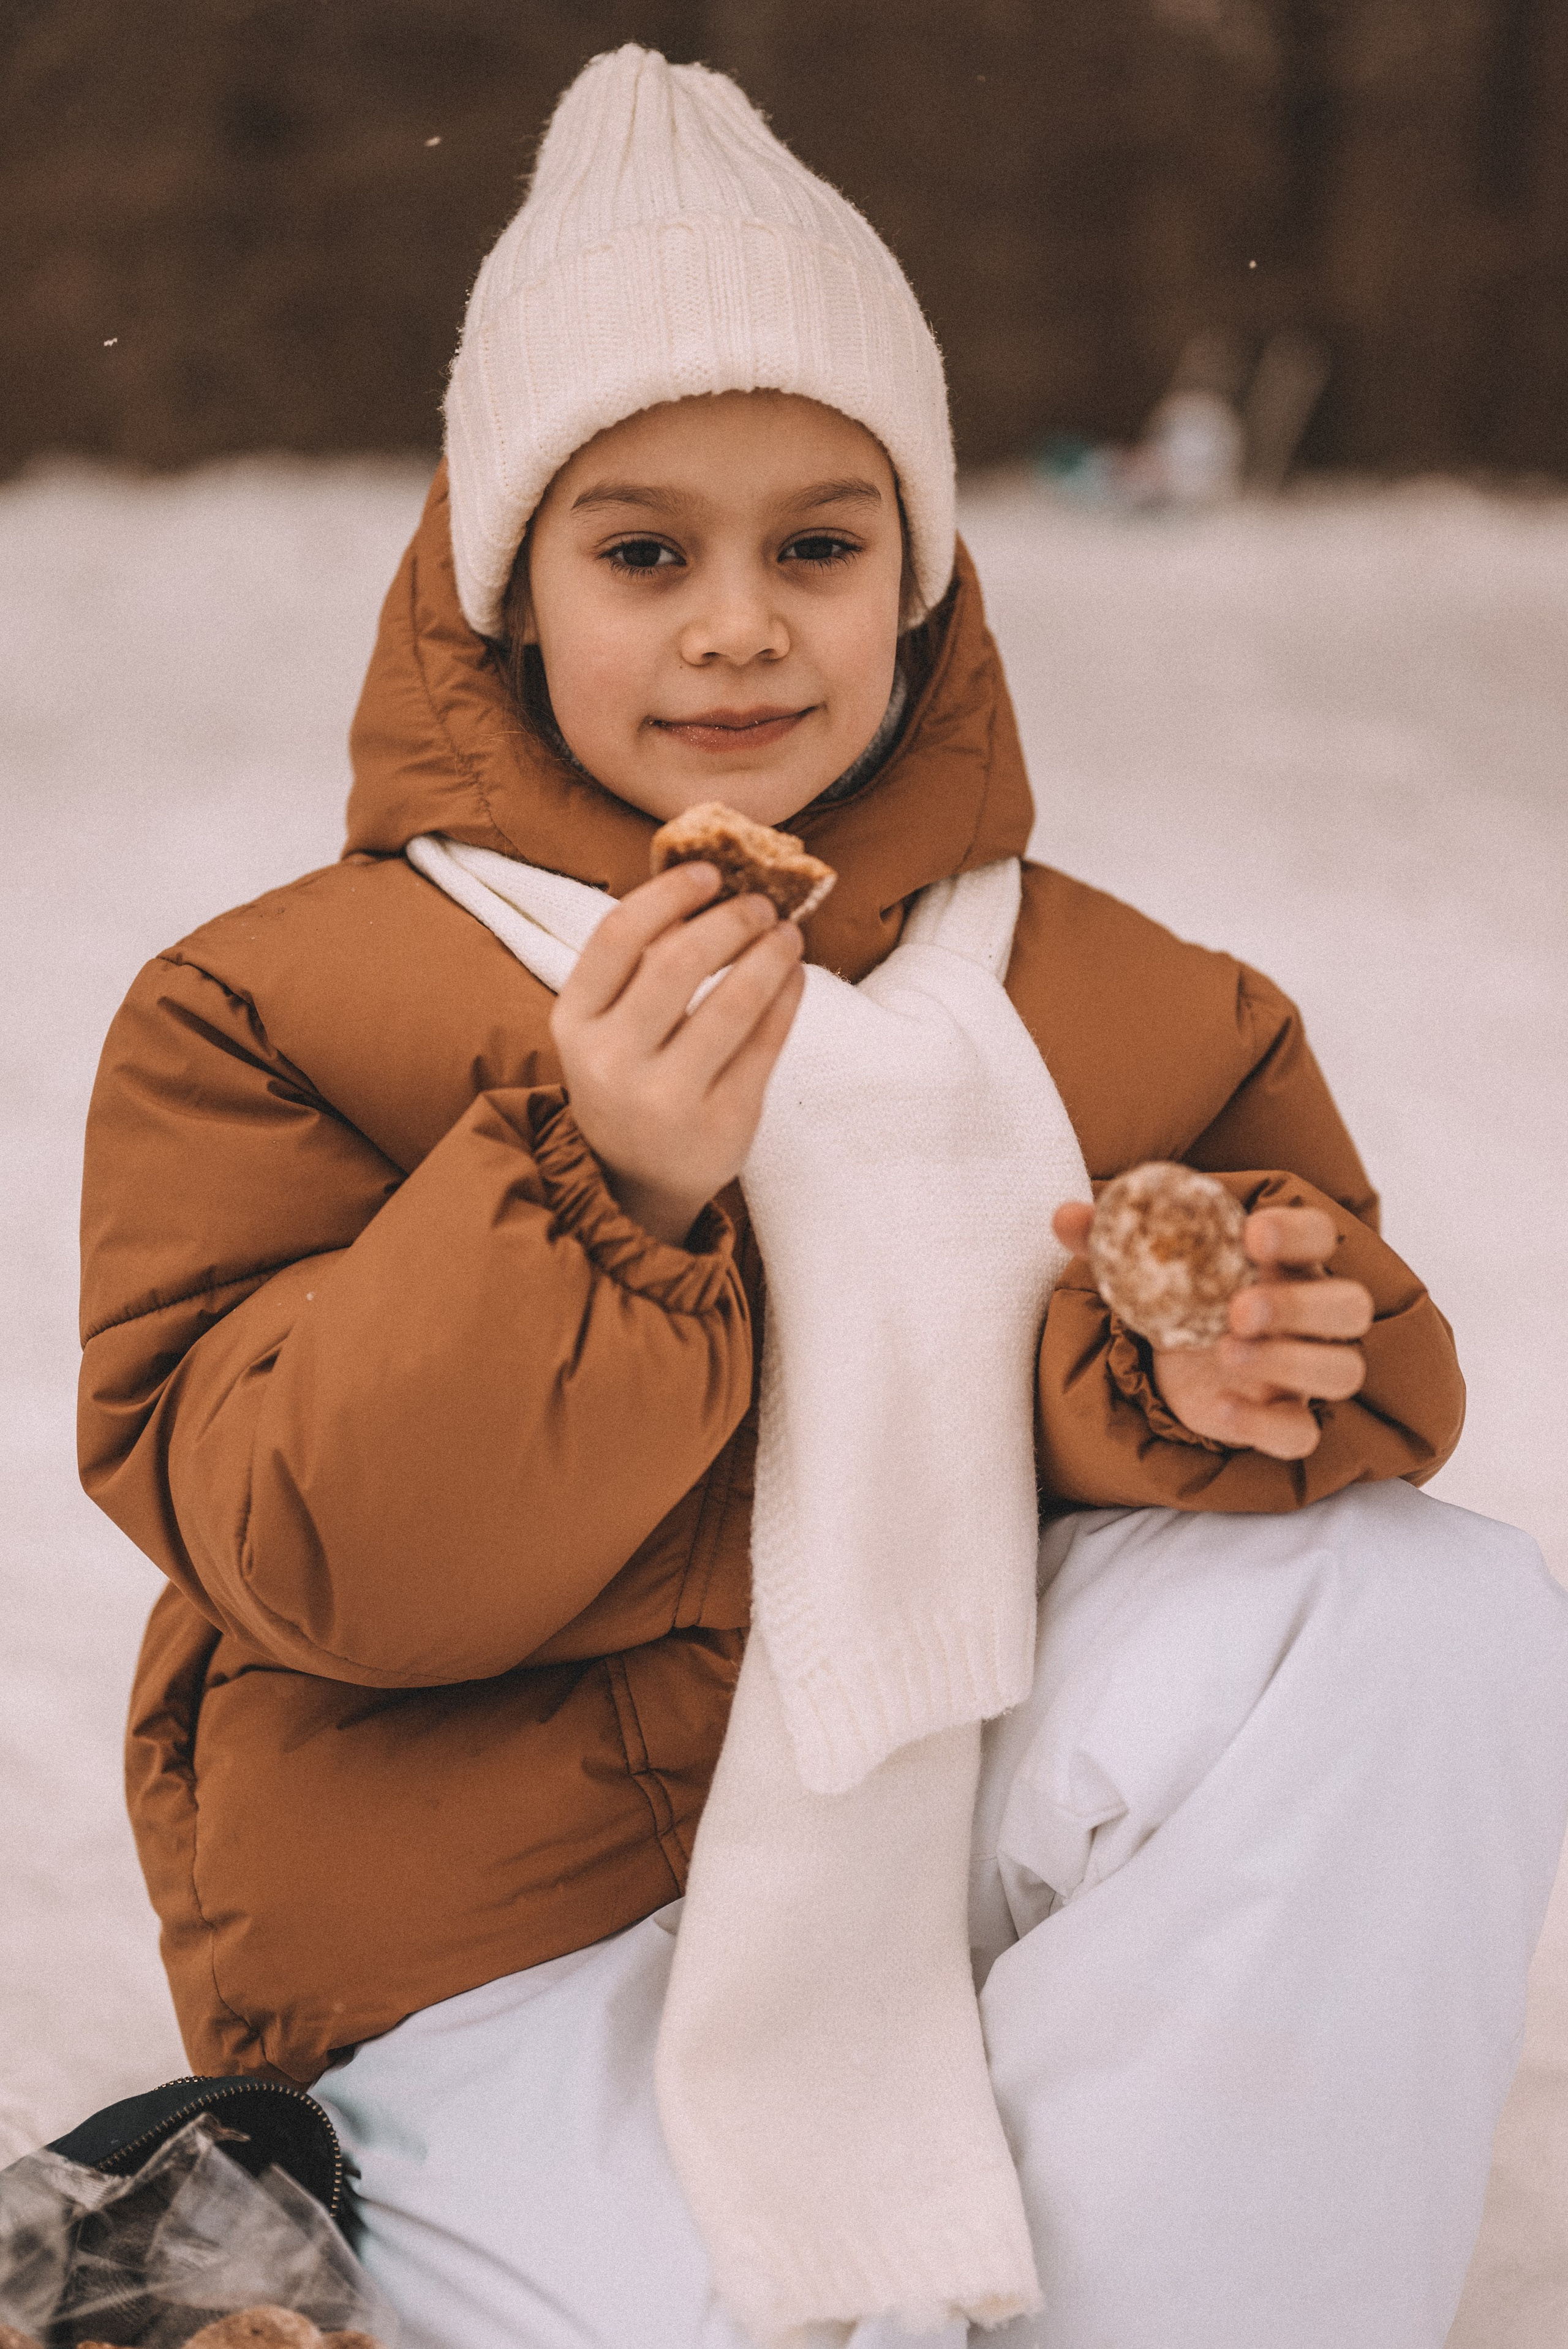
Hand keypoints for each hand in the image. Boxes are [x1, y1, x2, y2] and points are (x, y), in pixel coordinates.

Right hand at [550, 862, 805, 1245]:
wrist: (637, 1179)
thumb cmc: (629, 1074)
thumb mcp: (608, 1023)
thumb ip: (639, 961)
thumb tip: (704, 878)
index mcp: (575, 1022)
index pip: (617, 936)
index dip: (669, 893)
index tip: (709, 872)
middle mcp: (612, 1061)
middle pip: (679, 962)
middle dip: (731, 920)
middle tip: (761, 903)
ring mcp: (666, 1098)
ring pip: (732, 1004)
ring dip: (770, 955)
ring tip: (788, 935)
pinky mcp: (722, 1121)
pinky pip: (766, 1044)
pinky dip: (787, 998)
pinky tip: (794, 976)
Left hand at [1052, 1199, 1372, 1459]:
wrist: (1172, 1356)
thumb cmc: (1174, 1292)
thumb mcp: (1142, 1262)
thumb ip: (1109, 1237)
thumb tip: (1064, 1215)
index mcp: (1283, 1260)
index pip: (1321, 1233)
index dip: (1298, 1231)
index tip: (1251, 1233)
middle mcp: (1309, 1313)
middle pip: (1350, 1306)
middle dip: (1304, 1307)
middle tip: (1239, 1311)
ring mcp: (1302, 1371)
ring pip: (1343, 1370)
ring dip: (1291, 1362)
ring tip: (1225, 1352)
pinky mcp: (1283, 1419)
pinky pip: (1302, 1434)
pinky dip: (1264, 1427)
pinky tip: (1215, 1408)